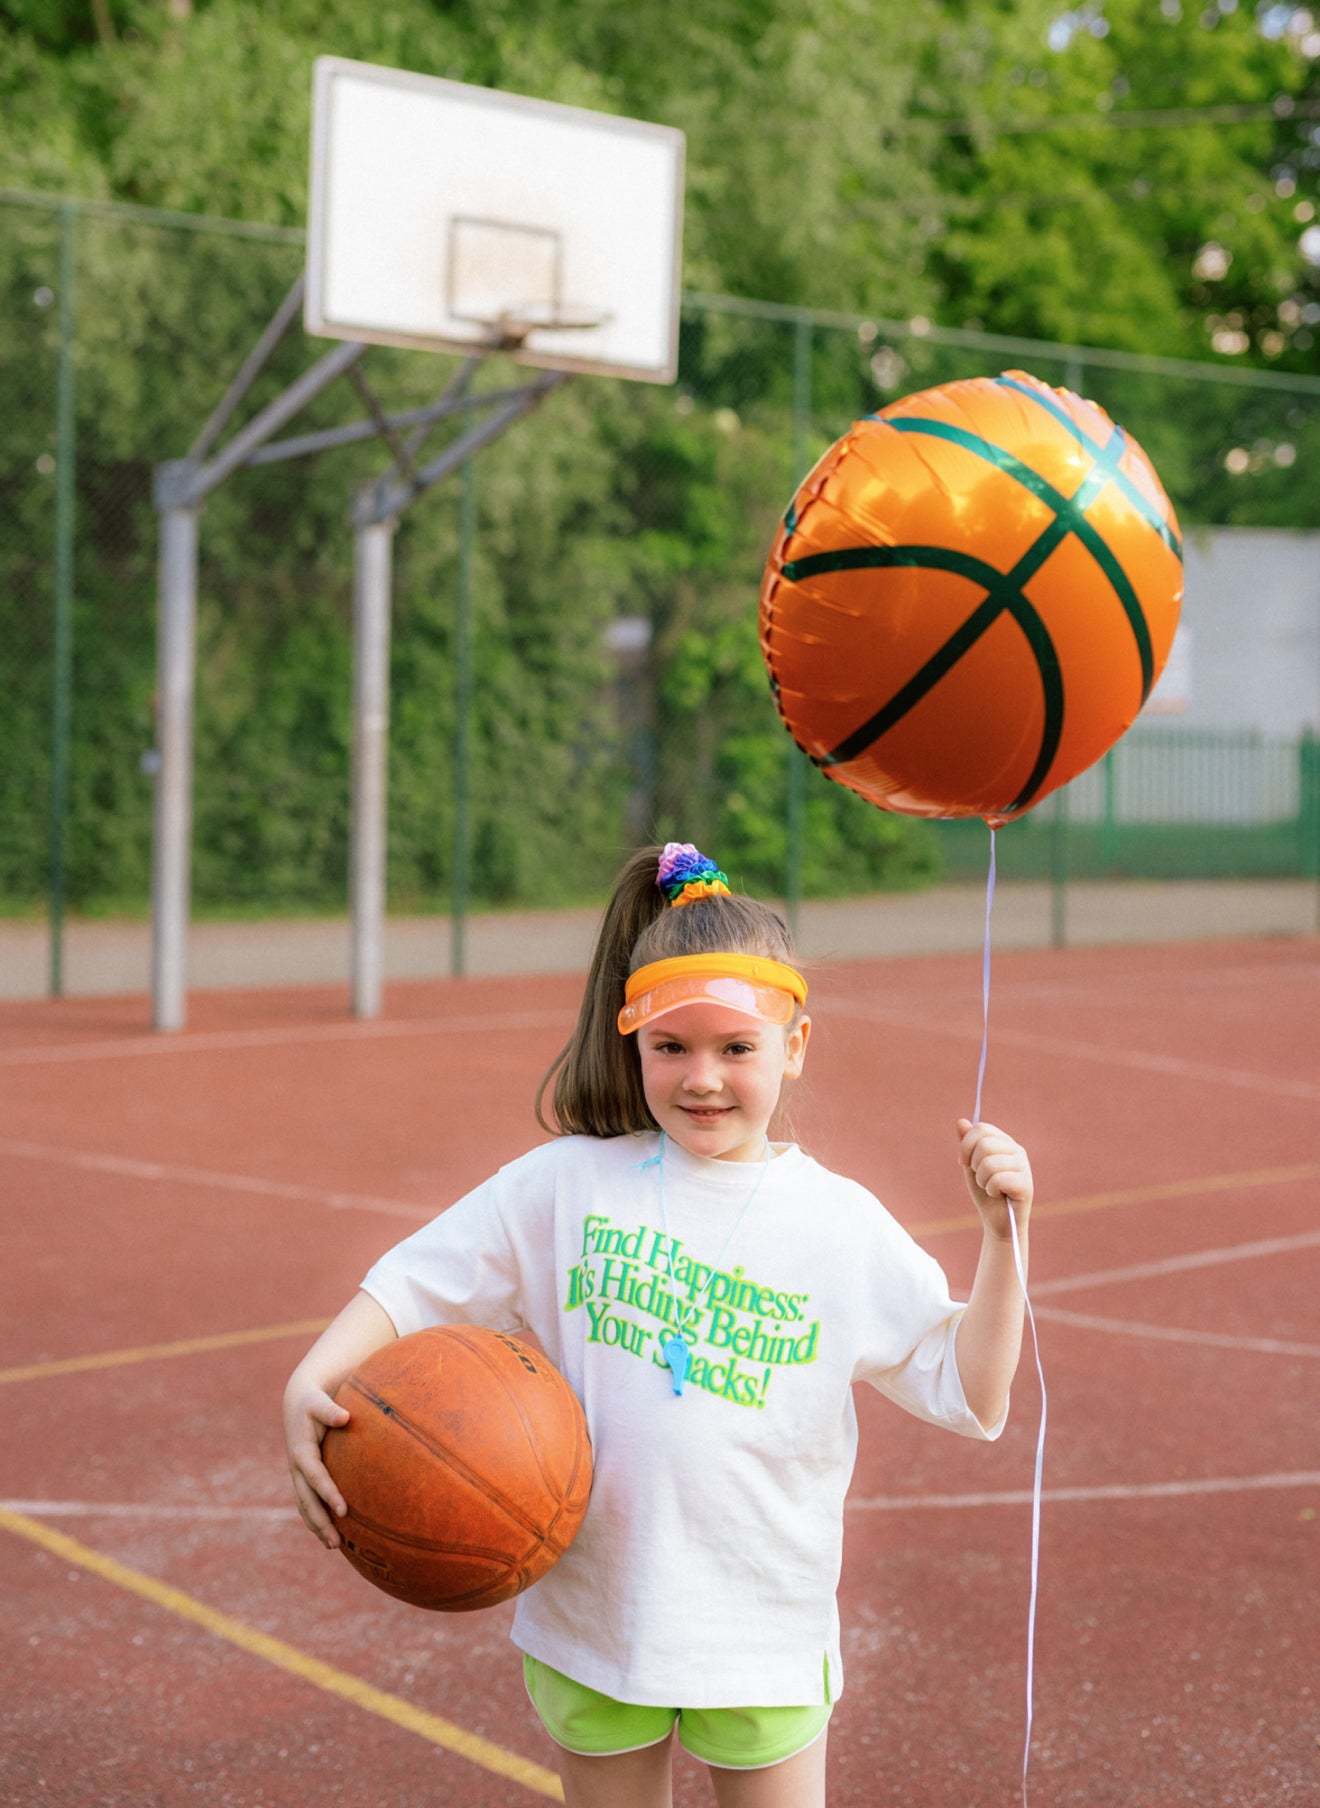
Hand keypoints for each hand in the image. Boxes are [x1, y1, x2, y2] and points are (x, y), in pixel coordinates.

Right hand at [283, 1376, 350, 1548]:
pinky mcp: (302, 1479)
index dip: (328, 1493)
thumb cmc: (313, 1402)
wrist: (296, 1403)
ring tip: (334, 1546)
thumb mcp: (319, 1402)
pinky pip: (307, 1503)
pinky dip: (315, 1520)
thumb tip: (345, 1417)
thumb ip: (330, 1410)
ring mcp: (297, 1476)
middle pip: (307, 1500)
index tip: (344, 1510)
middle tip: (337, 1542)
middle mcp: (296, 1468)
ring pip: (304, 1506)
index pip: (316, 1477)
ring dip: (317, 1527)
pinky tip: (329, 1535)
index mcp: (302, 1452)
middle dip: (320, 1522)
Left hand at [956, 1118, 1032, 1241]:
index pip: (981, 1128)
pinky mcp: (1026, 1184)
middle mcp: (1017, 1150)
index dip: (966, 1145)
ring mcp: (1024, 1166)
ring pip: (989, 1163)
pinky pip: (998, 1179)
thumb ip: (967, 1145)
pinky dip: (991, 1190)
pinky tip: (999, 1195)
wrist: (997, 1222)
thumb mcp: (971, 1167)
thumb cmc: (985, 1194)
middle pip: (984, 1144)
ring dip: (982, 1180)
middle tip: (982, 1179)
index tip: (963, 1162)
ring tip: (991, 1188)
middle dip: (974, 1165)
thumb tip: (961, 1121)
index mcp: (1004, 1142)